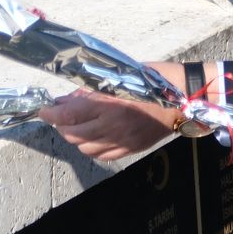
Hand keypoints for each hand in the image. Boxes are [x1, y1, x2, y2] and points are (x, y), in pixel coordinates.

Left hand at [37, 90, 175, 160]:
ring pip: (84, 148)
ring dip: (76, 138)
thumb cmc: (158, 81)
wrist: (188, 99)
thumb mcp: (122, 77)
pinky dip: (92, 148)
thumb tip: (66, 100)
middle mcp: (114, 127)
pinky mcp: (132, 148)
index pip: (68, 115)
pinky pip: (102, 155)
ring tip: (79, 126)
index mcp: (111, 105)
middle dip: (62, 125)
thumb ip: (92, 90)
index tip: (44, 109)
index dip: (50, 113)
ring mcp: (123, 141)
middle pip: (72, 134)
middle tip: (63, 115)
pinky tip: (95, 137)